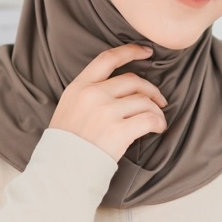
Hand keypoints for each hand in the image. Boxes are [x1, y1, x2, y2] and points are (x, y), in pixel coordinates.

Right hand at [49, 44, 167, 161]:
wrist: (61, 170)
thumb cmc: (67, 142)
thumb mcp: (69, 107)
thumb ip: (89, 92)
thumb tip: (121, 86)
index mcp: (79, 86)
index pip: (108, 58)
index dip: (130, 51)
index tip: (147, 51)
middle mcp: (93, 95)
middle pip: (133, 80)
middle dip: (151, 89)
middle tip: (159, 100)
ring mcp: (106, 112)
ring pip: (144, 100)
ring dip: (156, 110)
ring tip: (157, 120)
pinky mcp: (119, 131)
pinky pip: (149, 119)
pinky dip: (158, 122)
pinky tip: (158, 128)